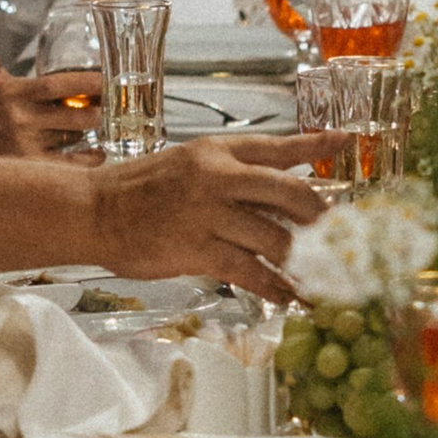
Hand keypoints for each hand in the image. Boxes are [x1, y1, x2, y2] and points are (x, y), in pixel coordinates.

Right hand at [0, 68, 101, 155]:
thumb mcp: (5, 88)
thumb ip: (35, 84)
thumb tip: (73, 77)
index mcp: (14, 92)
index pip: (56, 84)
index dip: (86, 81)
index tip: (107, 79)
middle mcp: (20, 117)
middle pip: (75, 114)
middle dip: (100, 109)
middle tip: (114, 105)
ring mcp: (25, 143)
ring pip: (74, 135)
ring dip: (92, 130)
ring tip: (103, 124)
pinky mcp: (30, 165)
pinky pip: (70, 162)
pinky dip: (89, 158)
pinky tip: (98, 152)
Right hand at [95, 132, 327, 306]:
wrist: (92, 210)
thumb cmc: (137, 190)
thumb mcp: (186, 164)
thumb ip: (228, 175)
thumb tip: (272, 193)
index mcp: (217, 152)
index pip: (275, 145)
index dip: (314, 143)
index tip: (344, 141)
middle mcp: (217, 177)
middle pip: (289, 192)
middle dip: (320, 217)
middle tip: (339, 234)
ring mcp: (208, 213)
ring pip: (274, 237)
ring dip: (302, 261)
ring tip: (320, 276)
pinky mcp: (197, 248)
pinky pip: (249, 270)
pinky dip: (274, 286)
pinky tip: (288, 297)